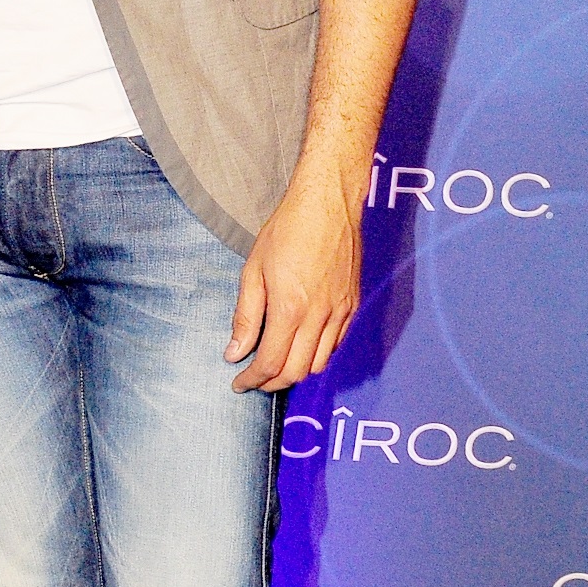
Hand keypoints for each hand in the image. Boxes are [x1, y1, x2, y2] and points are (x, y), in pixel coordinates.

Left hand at [225, 169, 361, 393]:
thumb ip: (246, 315)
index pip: (271, 363)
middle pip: (298, 371)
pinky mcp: (353, 304)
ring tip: (277, 366)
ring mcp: (341, 311)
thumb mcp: (253, 270)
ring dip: (297, 372)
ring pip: (320, 363)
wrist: (328, 203)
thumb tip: (234, 351)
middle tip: (255, 380)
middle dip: (273, 383)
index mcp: (290, 308)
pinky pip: (337, 344)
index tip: (239, 383)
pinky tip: (302, 346)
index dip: (252, 380)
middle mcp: (319, 316)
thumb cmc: (287, 230)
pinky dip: (318, 355)